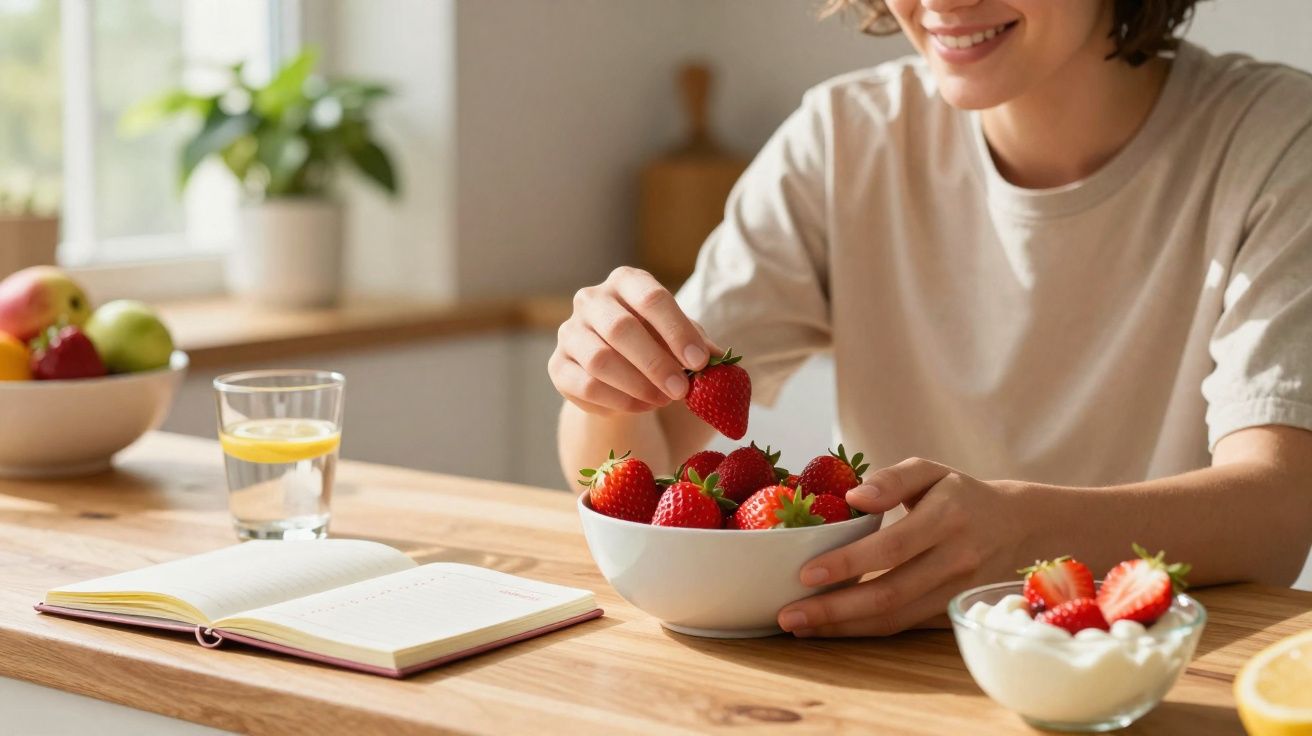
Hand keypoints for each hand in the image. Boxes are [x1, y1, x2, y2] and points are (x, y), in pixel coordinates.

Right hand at [550, 267, 716, 415]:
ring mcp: (569, 331)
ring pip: (600, 360)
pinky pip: (585, 386)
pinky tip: (640, 406)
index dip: (677, 331)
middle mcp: (592, 299)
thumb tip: (721, 362)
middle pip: (621, 328)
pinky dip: (618, 401)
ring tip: (662, 400)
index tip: (700, 362)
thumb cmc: (657, 345)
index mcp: (626, 282)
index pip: (651, 297)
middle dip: (656, 364)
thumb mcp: (681, 339)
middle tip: (681, 391)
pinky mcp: (558, 365)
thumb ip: (699, 347)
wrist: (620, 371)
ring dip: (637, 385)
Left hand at [777, 458, 1028, 636]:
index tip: (806, 573)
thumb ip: (892, 479)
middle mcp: (955, 560)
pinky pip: (903, 627)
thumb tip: (853, 497)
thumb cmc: (961, 495)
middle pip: (890, 593)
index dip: (850, 564)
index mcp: (947, 518)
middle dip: (835, 609)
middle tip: (788, 615)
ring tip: (799, 626)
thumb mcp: (931, 471)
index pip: (893, 547)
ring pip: (895, 619)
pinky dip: (863, 631)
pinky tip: (830, 628)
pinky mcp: (950, 613)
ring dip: (844, 627)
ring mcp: (955, 593)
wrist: (1018, 528)